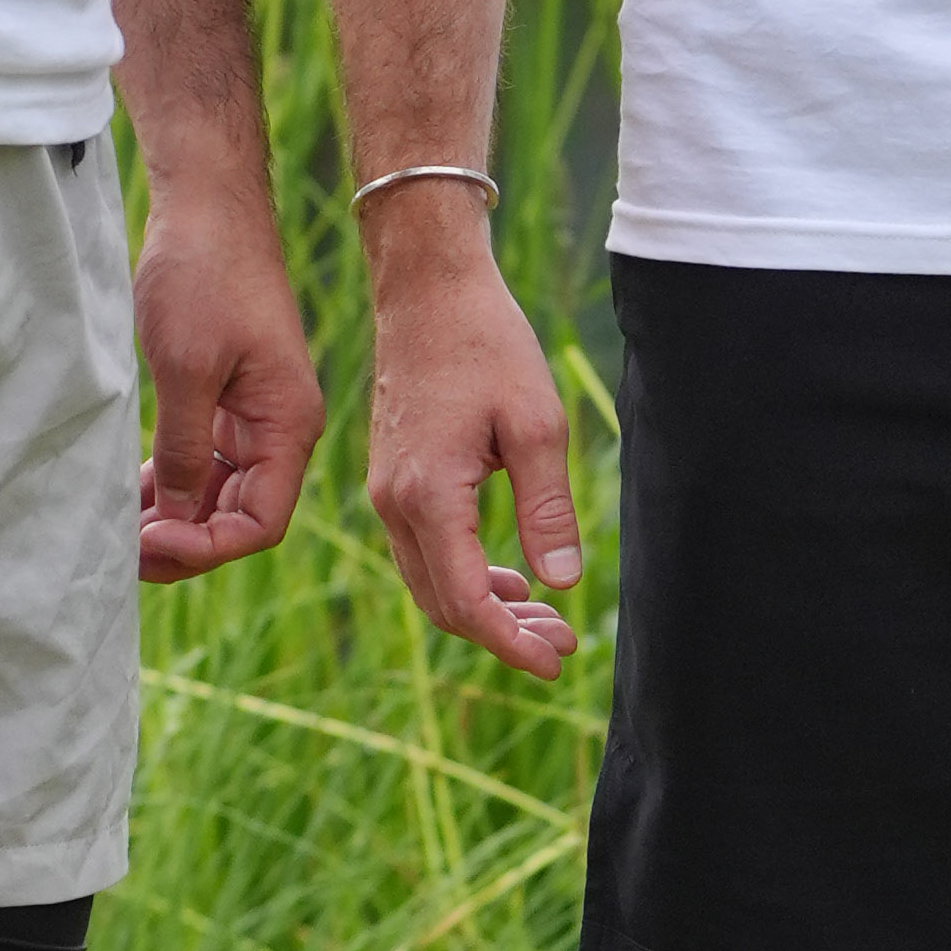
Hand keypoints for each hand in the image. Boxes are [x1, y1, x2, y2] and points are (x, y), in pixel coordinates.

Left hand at [133, 181, 323, 580]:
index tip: (148, 539)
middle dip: (186, 541)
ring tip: (122, 530)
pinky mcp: (227, 397)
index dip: (205, 545)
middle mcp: (280, 429)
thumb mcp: (186, 369)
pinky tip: (134, 493)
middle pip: (240, 517)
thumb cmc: (203, 276)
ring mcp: (254, 414)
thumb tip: (177, 520)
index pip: (260, 524)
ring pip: (219, 494)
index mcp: (287, 426)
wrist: (207, 207)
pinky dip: (173, 482)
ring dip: (176, 517)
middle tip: (123, 549)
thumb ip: (186, 450)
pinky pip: (206, 461)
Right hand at [361, 209, 581, 676]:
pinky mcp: (393, 478)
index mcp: (427, 496)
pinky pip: (423, 551)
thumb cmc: (486, 344)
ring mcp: (386, 492)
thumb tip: (561, 584)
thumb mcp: (537, 425)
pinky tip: (508, 577)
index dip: (510, 643)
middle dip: (503, 635)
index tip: (556, 663)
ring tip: (546, 618)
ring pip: (429, 582)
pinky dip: (464, 576)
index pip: (466, 602)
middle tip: (564, 645)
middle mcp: (394, 503)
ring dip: (485, 609)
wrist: (428, 287)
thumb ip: (548, 510)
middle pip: (443, 604)